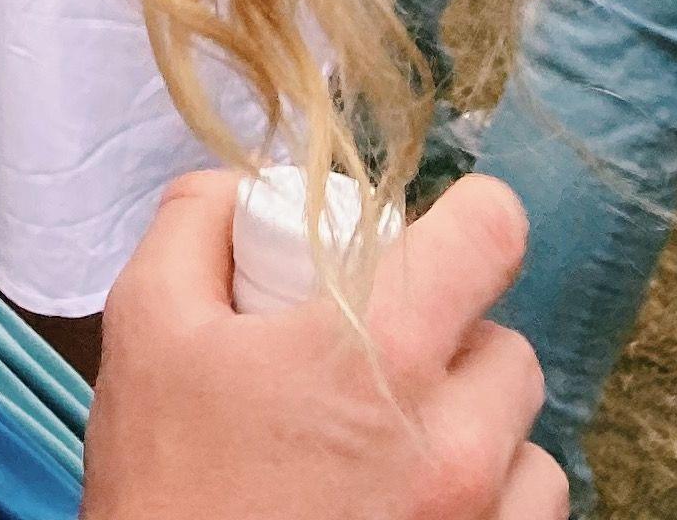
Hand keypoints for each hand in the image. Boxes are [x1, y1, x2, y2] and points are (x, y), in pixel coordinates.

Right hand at [81, 170, 561, 519]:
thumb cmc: (170, 489)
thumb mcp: (147, 326)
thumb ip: (196, 226)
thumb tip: (238, 189)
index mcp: (383, 358)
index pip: (492, 238)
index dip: (471, 219)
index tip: (441, 235)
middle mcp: (457, 448)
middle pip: (510, 351)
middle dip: (454, 341)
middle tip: (382, 362)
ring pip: (530, 451)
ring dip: (479, 435)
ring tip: (400, 450)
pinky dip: (487, 508)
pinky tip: (414, 509)